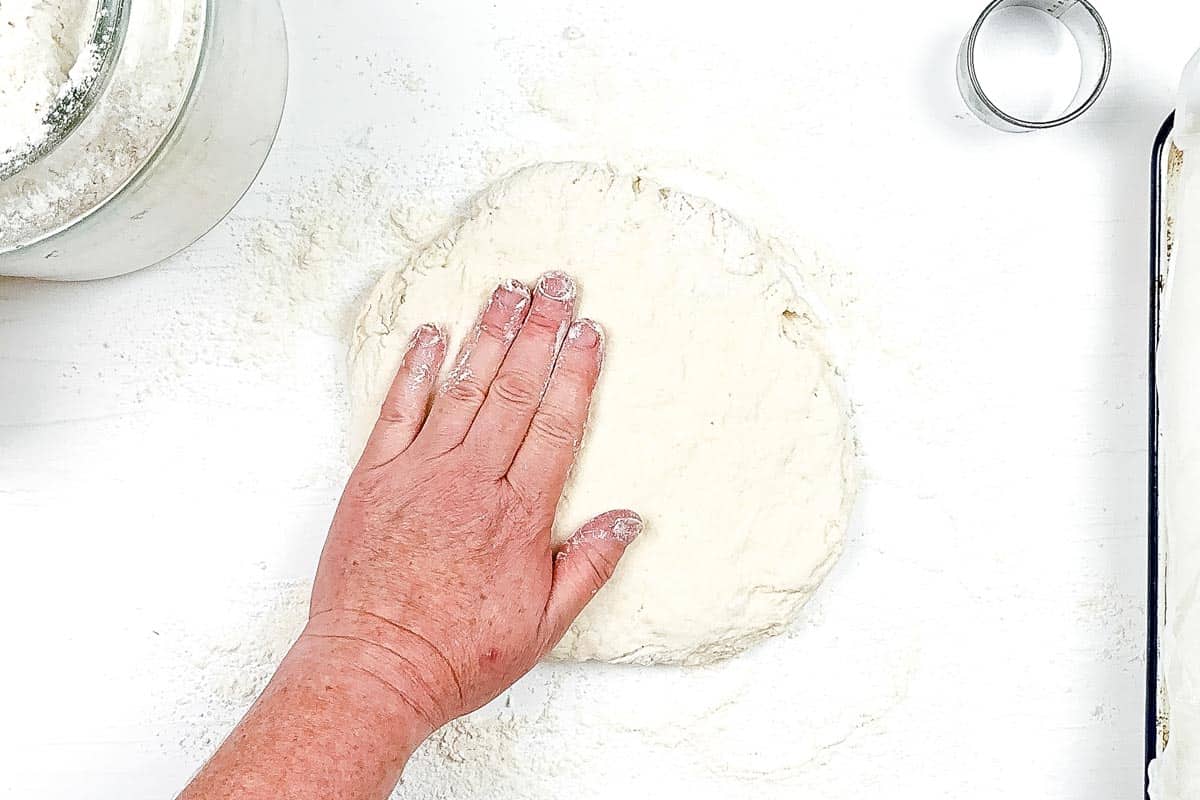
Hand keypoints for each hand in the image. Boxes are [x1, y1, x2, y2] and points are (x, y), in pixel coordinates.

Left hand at [305, 271, 640, 731]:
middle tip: (556, 283)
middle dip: (538, 331)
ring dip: (488, 333)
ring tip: (508, 289)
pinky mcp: (374, 477)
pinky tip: (432, 334)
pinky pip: (397, 409)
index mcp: (519, 514)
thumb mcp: (544, 624)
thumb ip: (589, 566)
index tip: (588, 330)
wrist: (373, 669)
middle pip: (515, 390)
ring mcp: (419, 473)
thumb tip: (629, 520)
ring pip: (463, 387)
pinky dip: (415, 368)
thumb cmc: (458, 653)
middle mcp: (472, 481)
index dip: (575, 371)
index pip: (557, 424)